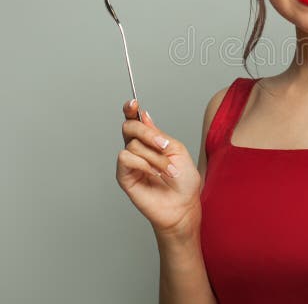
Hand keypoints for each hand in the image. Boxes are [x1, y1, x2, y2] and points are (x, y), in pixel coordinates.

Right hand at [116, 100, 201, 238]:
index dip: (130, 109)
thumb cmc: (183, 180)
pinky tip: (155, 173)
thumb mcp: (177, 150)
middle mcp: (137, 149)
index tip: (133, 103)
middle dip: (147, 132)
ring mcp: (129, 163)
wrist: (183, 205)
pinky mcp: (124, 176)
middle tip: (164, 145)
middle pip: (129, 127)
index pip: (135, 120)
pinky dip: (143, 164)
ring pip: (133, 145)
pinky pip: (126, 158)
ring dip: (155, 157)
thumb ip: (159, 134)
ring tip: (167, 170)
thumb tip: (144, 116)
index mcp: (150, 140)